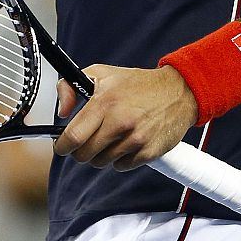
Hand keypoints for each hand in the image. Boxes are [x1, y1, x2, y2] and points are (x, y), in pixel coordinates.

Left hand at [53, 64, 197, 169]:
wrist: (179, 91)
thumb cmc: (138, 83)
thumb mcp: (100, 73)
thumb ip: (70, 87)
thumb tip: (62, 112)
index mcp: (105, 103)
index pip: (73, 136)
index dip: (62, 145)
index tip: (61, 145)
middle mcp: (120, 122)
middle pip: (85, 154)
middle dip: (79, 151)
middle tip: (84, 142)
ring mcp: (136, 139)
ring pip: (101, 162)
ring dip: (99, 154)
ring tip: (108, 138)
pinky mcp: (149, 152)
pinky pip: (121, 166)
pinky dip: (118, 159)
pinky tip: (123, 143)